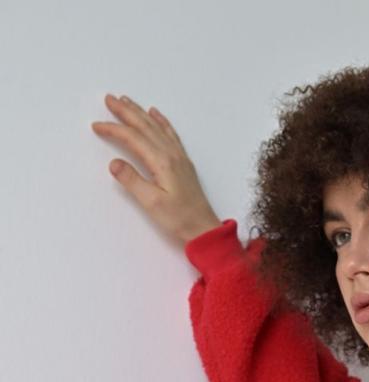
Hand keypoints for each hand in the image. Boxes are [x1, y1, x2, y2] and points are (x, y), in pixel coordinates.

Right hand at [90, 93, 221, 245]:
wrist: (204, 228)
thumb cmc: (179, 218)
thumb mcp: (151, 203)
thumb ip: (132, 181)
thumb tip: (113, 163)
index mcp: (161, 161)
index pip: (132, 138)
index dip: (113, 129)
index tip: (97, 126)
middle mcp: (171, 153)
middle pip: (144, 126)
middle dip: (125, 111)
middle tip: (109, 99)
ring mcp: (179, 156)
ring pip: (156, 126)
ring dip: (140, 112)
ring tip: (126, 101)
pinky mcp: (183, 162)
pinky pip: (170, 133)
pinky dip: (161, 120)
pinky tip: (155, 113)